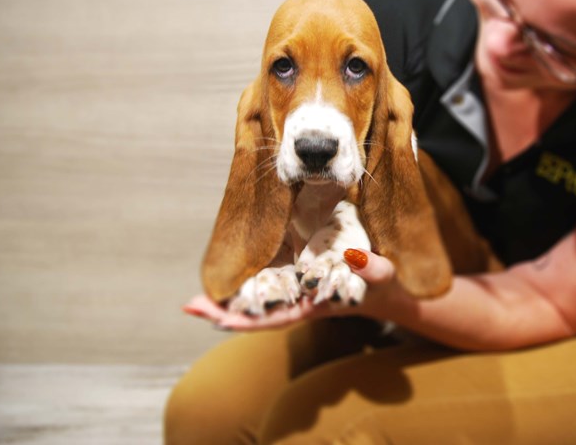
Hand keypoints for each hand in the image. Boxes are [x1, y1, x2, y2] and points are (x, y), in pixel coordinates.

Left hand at [183, 248, 397, 330]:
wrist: (383, 289)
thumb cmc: (382, 286)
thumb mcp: (382, 275)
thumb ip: (372, 268)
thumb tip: (353, 255)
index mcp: (313, 306)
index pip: (277, 317)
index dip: (249, 320)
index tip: (222, 321)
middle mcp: (298, 301)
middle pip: (256, 312)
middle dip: (225, 313)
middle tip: (192, 307)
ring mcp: (293, 291)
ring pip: (255, 300)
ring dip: (227, 301)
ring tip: (195, 302)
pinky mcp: (294, 278)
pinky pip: (265, 284)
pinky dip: (243, 284)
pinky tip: (224, 281)